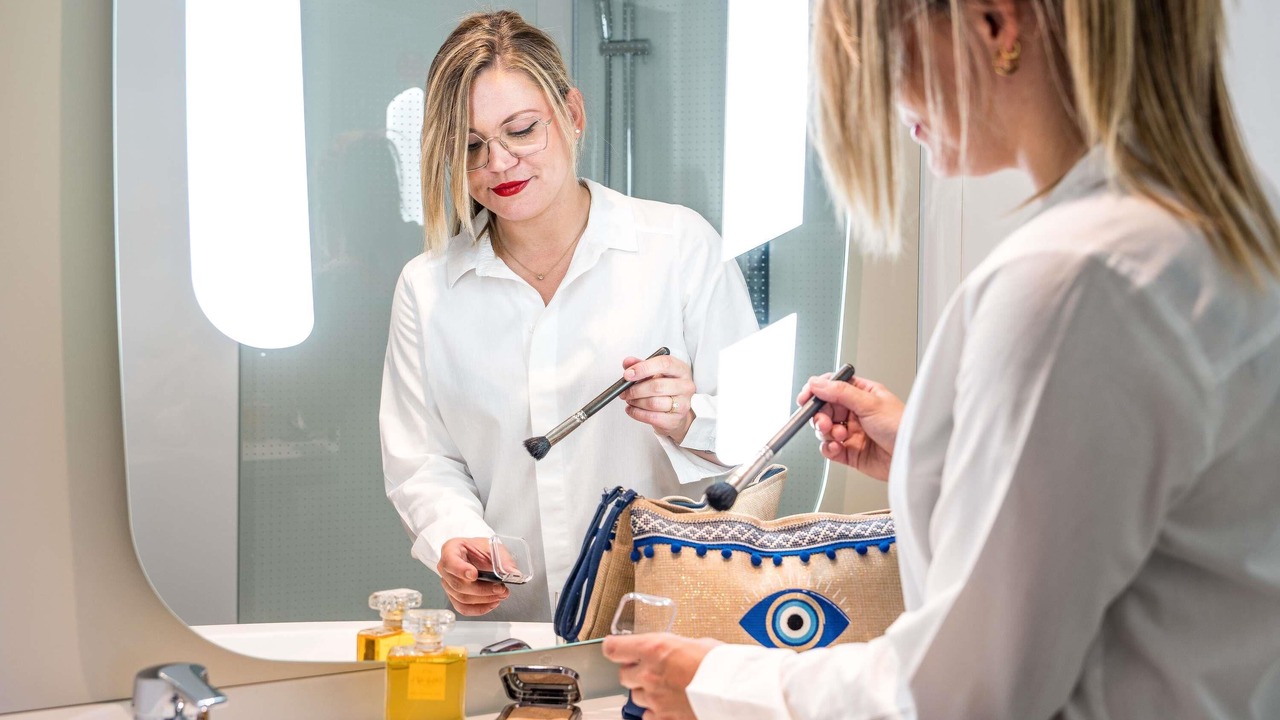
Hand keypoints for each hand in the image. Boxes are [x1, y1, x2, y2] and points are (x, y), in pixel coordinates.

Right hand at [436, 537, 509, 615]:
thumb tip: (513, 573)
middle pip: (458, 584)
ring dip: (484, 600)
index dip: (461, 570)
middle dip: (482, 589)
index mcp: (451, 550)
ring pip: (462, 598)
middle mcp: (445, 569)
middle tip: (500, 588)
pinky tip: (492, 603)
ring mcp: (448, 584)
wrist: (477, 554)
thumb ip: (503, 559)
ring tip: (500, 595)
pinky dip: (479, 608)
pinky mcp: (454, 597)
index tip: (474, 574)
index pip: (450, 561)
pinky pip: (463, 608)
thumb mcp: (493, 547)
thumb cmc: (479, 549)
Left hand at [602, 633, 719, 719]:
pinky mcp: (664, 719)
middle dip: (634, 672)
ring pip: (636, 698)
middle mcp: (649, 674)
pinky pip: (648, 717)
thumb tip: (676, 651)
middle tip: (650, 670)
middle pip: (624, 675)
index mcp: (654, 648)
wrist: (734, 692)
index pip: (614, 648)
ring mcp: (655, 700)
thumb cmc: (723, 665)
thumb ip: (677, 648)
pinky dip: (655, 713)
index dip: (614, 648)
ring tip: (666, 689)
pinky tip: (669, 707)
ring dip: (646, 693)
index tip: (617, 648)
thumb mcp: (698, 644)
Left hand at [620, 354, 696, 444]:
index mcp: (681, 369)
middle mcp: (685, 386)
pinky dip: (637, 413)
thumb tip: (628, 362)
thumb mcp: (655, 373)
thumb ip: (641, 365)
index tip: (628, 374)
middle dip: (635, 389)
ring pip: (653, 403)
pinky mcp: (675, 420)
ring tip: (630, 400)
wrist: (677, 412)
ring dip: (636, 402)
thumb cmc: (666, 389)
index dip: (643, 368)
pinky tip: (632, 409)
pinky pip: (652, 417)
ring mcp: (683, 404)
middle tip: (625, 391)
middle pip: (657, 386)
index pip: (664, 364)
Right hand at [799, 373, 903, 481]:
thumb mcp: (870, 403)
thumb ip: (840, 392)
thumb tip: (817, 383)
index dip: (817, 391)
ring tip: (837, 435)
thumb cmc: (902, 427)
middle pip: (825, 410)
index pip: (832, 387)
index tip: (806, 397)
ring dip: (826, 433)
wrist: (912, 458)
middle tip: (824, 422)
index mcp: (862, 394)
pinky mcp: (850, 452)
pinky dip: (828, 448)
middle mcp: (856, 412)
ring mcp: (852, 432)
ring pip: (825, 430)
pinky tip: (836, 447)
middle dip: (821, 416)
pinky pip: (830, 448)